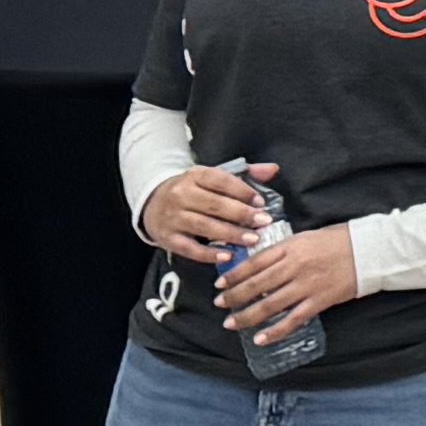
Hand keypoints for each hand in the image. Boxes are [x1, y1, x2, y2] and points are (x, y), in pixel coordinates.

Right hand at [136, 165, 274, 264]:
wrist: (153, 203)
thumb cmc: (193, 190)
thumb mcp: (213, 177)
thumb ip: (244, 174)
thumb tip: (272, 169)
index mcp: (195, 175)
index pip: (221, 180)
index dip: (242, 191)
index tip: (261, 202)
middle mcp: (181, 194)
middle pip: (214, 205)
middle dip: (241, 214)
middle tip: (264, 222)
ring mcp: (173, 217)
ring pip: (204, 226)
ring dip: (230, 234)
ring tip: (253, 240)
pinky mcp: (167, 238)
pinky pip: (190, 248)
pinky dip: (209, 254)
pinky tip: (227, 256)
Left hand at [210, 220, 363, 336]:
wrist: (370, 250)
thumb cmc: (339, 240)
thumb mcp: (306, 237)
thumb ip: (283, 249)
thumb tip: (259, 262)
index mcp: (291, 247)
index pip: (254, 263)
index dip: (234, 275)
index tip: (220, 284)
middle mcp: (295, 267)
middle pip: (256, 285)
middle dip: (234, 297)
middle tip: (220, 304)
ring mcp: (306, 286)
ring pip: (269, 305)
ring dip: (246, 316)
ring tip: (231, 323)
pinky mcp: (319, 301)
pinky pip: (292, 319)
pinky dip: (274, 331)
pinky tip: (260, 338)